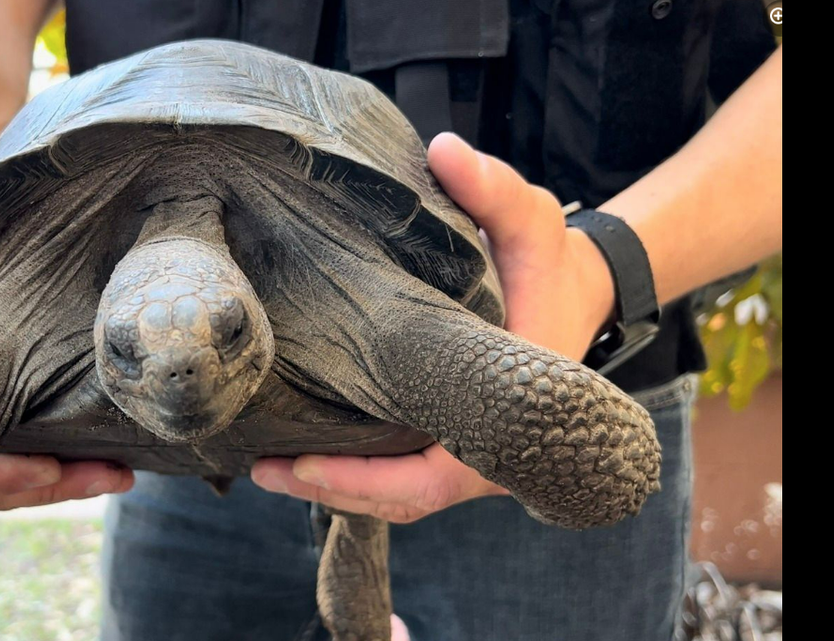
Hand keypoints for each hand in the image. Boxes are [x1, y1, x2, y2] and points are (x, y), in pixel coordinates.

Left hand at [251, 133, 615, 522]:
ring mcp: (469, 453)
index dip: (367, 479)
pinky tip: (296, 450)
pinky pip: (397, 472)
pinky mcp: (449, 440)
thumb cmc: (550, 267)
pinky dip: (350, 469)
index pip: (435, 476)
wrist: (571, 293)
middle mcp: (489, 451)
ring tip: (263, 467)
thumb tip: (444, 150)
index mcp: (509, 418)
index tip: (303, 465)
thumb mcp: (533, 221)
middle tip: (262, 469)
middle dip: (331, 490)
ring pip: (396, 493)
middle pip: (402, 497)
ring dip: (333, 487)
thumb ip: (495, 188)